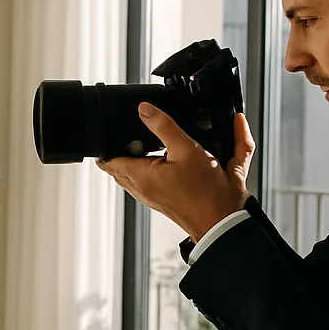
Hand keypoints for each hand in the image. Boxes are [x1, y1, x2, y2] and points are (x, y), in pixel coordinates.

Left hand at [98, 105, 254, 241]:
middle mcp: (142, 190)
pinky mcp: (164, 202)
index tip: (109, 133)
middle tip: (131, 137)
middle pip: (117, 169)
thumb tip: (145, 109)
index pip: (108, 162)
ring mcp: (152, 198)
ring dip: (134, 162)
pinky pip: (146, 184)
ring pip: (132, 177)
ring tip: (146, 147)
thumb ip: (164, 126)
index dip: (106, 147)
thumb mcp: (187, 148)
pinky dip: (148, 172)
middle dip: (119, 153)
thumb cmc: (207, 191)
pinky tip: (164, 162)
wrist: (222, 220)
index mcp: (141, 177)